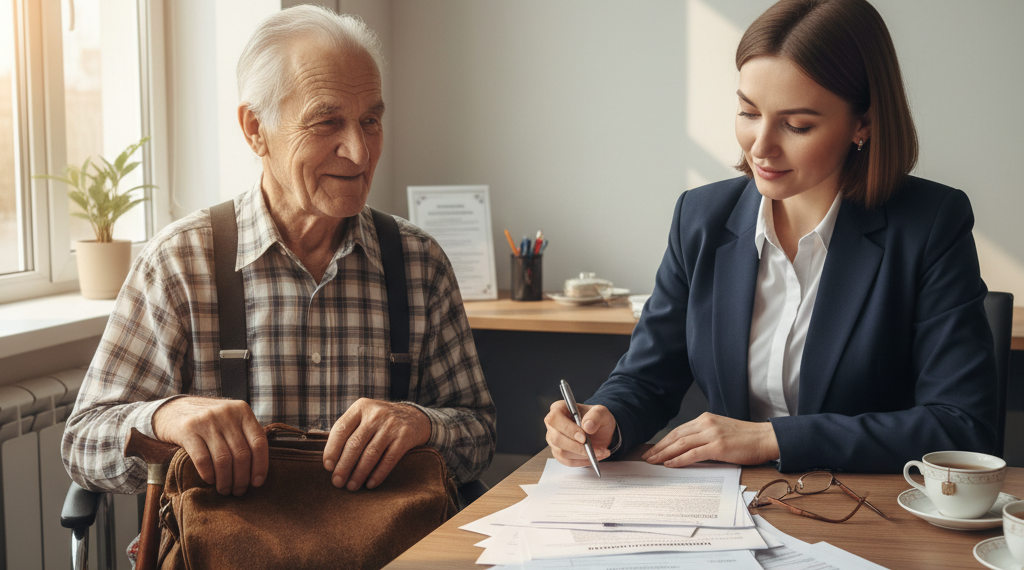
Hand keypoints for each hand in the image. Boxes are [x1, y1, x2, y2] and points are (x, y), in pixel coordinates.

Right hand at [151, 397, 268, 495]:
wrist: (173, 409)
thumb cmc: (209, 421)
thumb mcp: (231, 419)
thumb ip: (245, 435)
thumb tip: (258, 470)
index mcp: (243, 411)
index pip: (259, 442)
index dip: (260, 466)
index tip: (257, 482)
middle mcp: (227, 413)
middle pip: (241, 454)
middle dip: (242, 478)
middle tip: (239, 491)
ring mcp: (207, 420)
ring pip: (223, 460)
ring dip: (226, 480)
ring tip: (225, 490)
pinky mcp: (188, 430)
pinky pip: (203, 459)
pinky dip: (209, 474)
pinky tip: (210, 480)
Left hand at [322, 398, 431, 490]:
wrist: (415, 417)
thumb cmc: (380, 423)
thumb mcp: (364, 416)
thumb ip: (347, 430)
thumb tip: (325, 455)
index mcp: (361, 407)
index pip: (341, 429)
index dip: (332, 449)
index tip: (328, 467)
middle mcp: (376, 413)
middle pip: (355, 443)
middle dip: (344, 466)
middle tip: (337, 482)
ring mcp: (392, 424)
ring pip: (371, 453)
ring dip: (359, 473)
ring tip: (352, 486)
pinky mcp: (405, 436)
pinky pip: (389, 459)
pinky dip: (378, 474)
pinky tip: (370, 484)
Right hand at [544, 401, 614, 466]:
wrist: (599, 431)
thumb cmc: (596, 418)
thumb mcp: (601, 412)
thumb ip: (596, 416)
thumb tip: (587, 426)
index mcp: (558, 409)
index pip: (555, 419)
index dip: (568, 429)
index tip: (584, 437)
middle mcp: (552, 425)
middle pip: (556, 439)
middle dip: (576, 446)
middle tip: (593, 448)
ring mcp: (554, 440)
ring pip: (562, 452)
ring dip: (582, 455)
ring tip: (599, 452)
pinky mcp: (559, 453)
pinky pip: (568, 461)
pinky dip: (583, 461)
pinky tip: (594, 456)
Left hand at [642, 412, 779, 466]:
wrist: (766, 438)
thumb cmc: (746, 438)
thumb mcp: (721, 431)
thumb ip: (705, 436)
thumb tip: (687, 449)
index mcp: (706, 419)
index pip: (679, 430)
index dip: (664, 441)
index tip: (653, 449)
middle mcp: (706, 424)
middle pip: (676, 436)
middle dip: (659, 447)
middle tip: (647, 457)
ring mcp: (712, 434)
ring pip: (681, 444)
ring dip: (664, 453)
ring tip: (653, 461)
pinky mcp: (718, 447)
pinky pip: (693, 454)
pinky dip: (679, 459)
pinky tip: (670, 464)